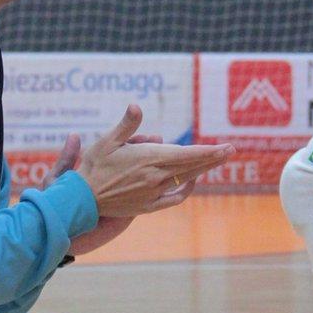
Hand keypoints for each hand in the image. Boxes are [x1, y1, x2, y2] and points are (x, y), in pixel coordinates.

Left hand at [41, 133, 168, 254]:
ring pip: (149, 175)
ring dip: (160, 165)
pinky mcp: (136, 208)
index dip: (133, 141)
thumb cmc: (60, 203)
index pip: (122, 149)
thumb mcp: (58, 179)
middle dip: (151, 150)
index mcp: (100, 168)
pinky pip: (156, 197)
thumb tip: (74, 135)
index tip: (141, 135)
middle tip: (157, 139)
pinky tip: (173, 181)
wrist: (65, 230)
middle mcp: (117, 178)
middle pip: (140, 159)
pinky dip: (166, 189)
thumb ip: (66, 159)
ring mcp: (128, 193)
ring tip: (166, 155)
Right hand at [76, 104, 230, 216]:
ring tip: (215, 162)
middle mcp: (155, 177)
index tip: (226, 147)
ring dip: (202, 170)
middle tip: (230, 150)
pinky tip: (192, 182)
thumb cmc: (93, 166)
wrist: (81, 199)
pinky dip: (186, 190)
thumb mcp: (107, 140)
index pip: (187, 154)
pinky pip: (174, 198)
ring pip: (185, 180)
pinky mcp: (148, 206)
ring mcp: (153, 193)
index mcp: (148, 158)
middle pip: (192, 167)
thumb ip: (126, 124)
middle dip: (213, 158)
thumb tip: (137, 105)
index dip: (209, 151)